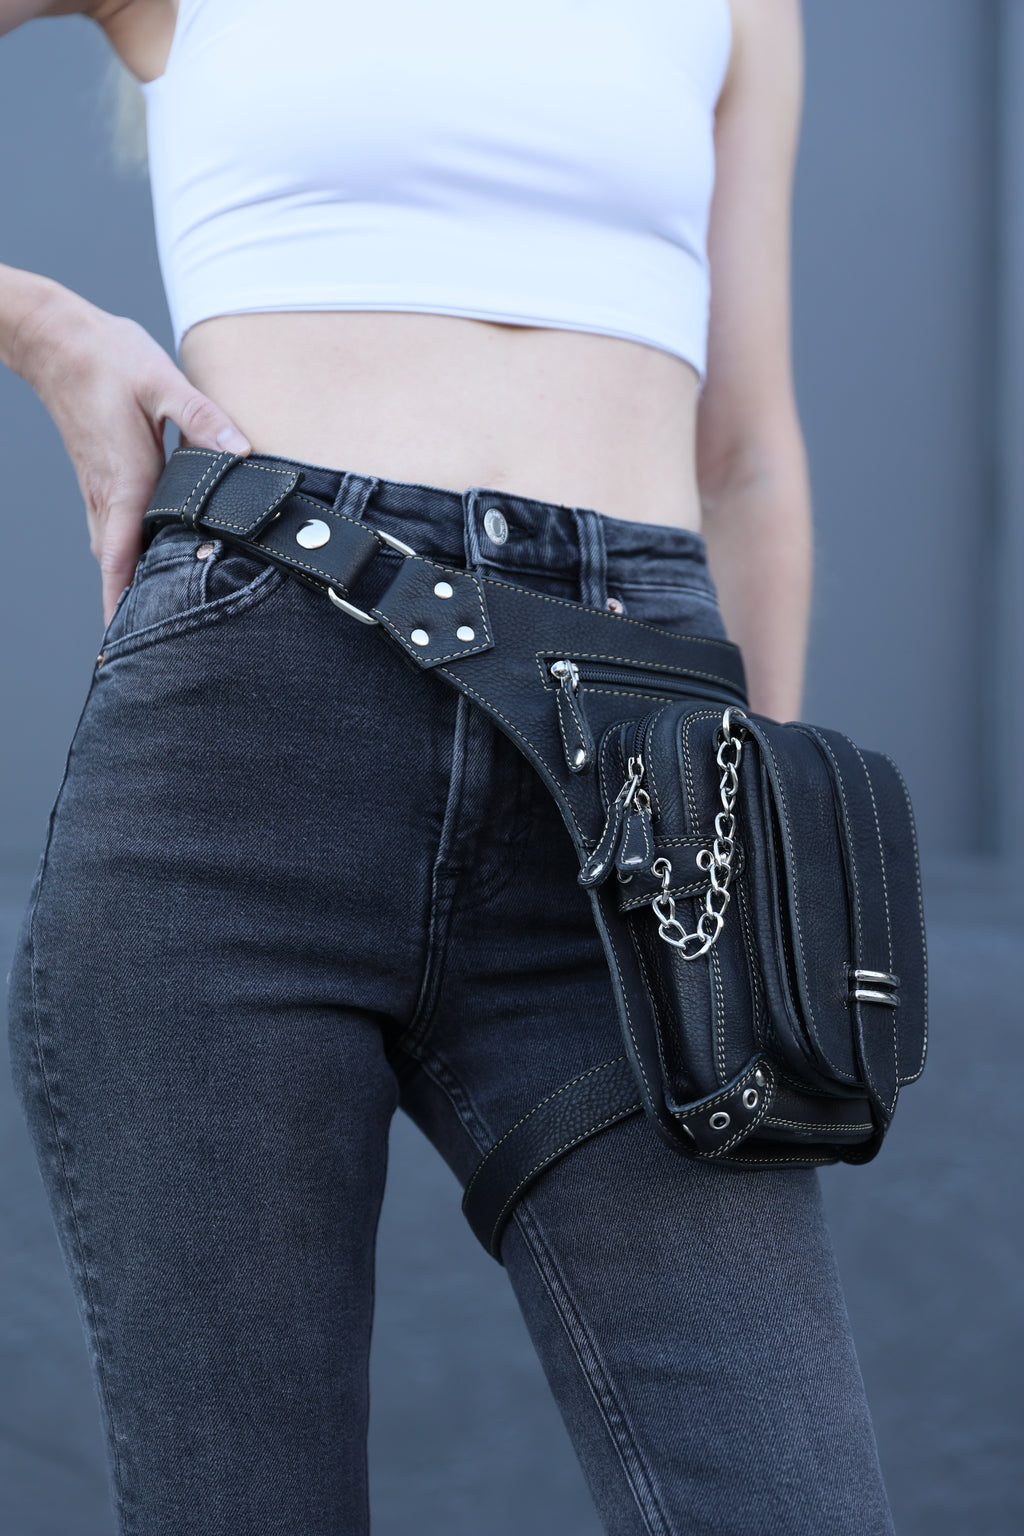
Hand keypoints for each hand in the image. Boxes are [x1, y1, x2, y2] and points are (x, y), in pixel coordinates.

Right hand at [17, 287, 250, 625]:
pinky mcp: (102, 481)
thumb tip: (241, 451)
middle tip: (153, 648)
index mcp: (126, 480)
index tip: (124, 641)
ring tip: (152, 621)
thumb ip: (204, 418)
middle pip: (117, 567)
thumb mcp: (162, 380)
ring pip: (113, 551)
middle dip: (131, 608)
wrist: (58, 339)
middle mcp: (108, 494)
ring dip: (128, 584)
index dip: (124, 601)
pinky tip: (146, 567)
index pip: (121, 557)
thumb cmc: (107, 358)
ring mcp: (100, 490)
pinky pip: (113, 532)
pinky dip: (127, 557)